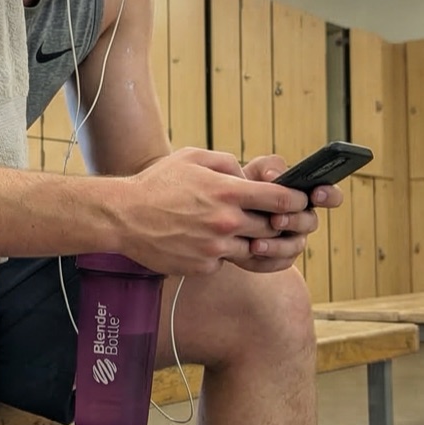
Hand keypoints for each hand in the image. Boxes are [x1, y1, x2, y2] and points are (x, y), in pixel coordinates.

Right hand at [115, 147, 310, 275]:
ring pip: (251, 249)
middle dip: (274, 222)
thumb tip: (248, 176)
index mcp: (227, 192)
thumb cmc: (158, 183)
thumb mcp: (193, 158)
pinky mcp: (203, 267)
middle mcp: (226, 223)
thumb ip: (227, 163)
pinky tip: (202, 240)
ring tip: (231, 228)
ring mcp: (215, 248)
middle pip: (272, 228)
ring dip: (248, 239)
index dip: (297, 200)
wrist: (123, 216)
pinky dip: (221, 253)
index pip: (281, 200)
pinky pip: (224, 261)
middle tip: (268, 216)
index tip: (299, 201)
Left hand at [234, 155, 344, 272]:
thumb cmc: (244, 186)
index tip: (317, 193)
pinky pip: (279, 262)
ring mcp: (293, 240)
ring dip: (277, 245)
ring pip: (295, 246)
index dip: (329, 195)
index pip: (329, 195)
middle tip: (275, 219)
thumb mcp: (254, 172)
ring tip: (256, 242)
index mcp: (304, 195)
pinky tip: (250, 252)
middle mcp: (303, 218)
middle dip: (294, 220)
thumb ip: (267, 167)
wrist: (224, 212)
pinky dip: (265, 259)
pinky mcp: (278, 258)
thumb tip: (275, 176)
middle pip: (310, 222)